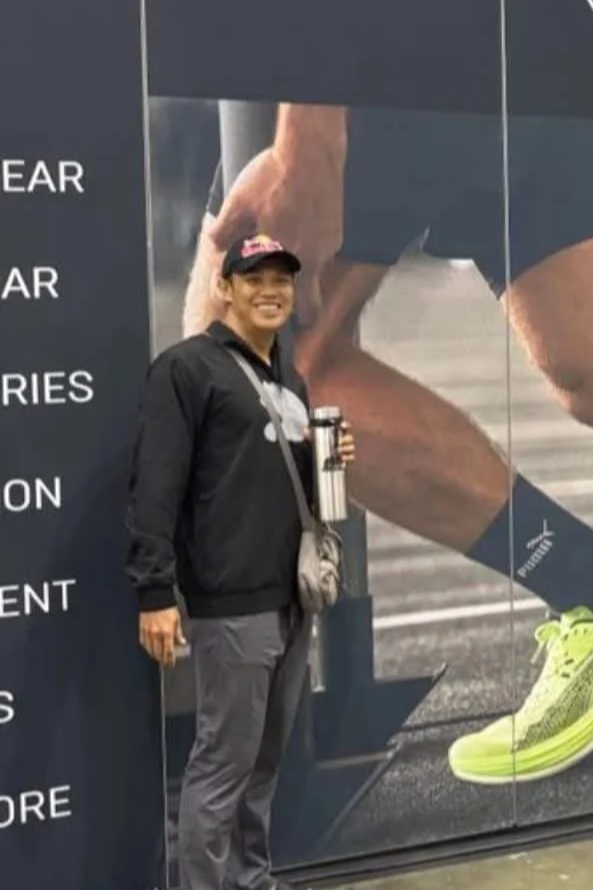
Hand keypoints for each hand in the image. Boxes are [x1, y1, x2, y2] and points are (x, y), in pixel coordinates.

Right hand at [139, 607, 185, 667]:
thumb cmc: (167, 607)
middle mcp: (156, 634)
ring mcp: (147, 632)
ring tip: (158, 658)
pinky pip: (143, 642)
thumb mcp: (177, 619)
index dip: (169, 659)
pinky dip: (146, 648)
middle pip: (158, 652)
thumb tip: (182, 642)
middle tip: (164, 662)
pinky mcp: (141, 629)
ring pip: (150, 649)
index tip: (171, 663)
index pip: (168, 651)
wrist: (155, 597)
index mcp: (167, 632)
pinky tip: (149, 649)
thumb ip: (179, 632)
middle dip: (162, 659)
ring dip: (154, 655)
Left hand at [208, 146, 343, 325]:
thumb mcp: (238, 204)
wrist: (311, 153)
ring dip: (304, 273)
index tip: (271, 316)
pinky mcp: (336, 233)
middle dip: (302, 311)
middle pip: (310, 304)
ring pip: (315, 275)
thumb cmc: (273, 179)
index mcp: (281, 261)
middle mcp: (309, 261)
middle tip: (294, 311)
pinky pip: (323, 252)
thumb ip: (224, 231)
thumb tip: (214, 245)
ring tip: (289, 254)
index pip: (282, 304)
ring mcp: (327, 249)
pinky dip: (312, 249)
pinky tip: (301, 230)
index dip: (276, 313)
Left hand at [304, 421, 355, 465]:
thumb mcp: (311, 439)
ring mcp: (346, 450)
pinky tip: (341, 459)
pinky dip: (348, 458)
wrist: (315, 459)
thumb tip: (305, 431)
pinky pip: (351, 458)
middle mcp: (343, 440)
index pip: (345, 427)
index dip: (346, 425)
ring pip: (351, 448)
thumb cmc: (315, 445)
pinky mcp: (346, 459)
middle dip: (345, 440)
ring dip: (346, 449)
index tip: (342, 426)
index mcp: (337, 433)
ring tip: (338, 451)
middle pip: (350, 438)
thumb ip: (308, 435)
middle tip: (338, 443)